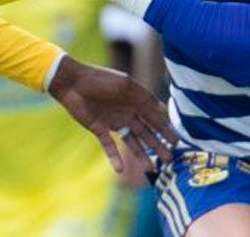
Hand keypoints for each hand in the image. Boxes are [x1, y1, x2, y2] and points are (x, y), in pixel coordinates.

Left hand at [48, 55, 177, 172]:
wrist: (72, 82)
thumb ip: (145, 99)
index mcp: (135, 100)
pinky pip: (109, 146)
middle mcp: (127, 112)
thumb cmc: (101, 80)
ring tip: (151, 168)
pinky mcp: (99, 129)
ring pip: (131, 142)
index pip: (154, 117)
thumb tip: (165, 112)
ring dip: (141, 155)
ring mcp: (113, 121)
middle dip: (158, 145)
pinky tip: (120, 170)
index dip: (166, 128)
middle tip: (169, 159)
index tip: (177, 141)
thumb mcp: (126, 86)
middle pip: (146, 132)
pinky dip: (115, 158)